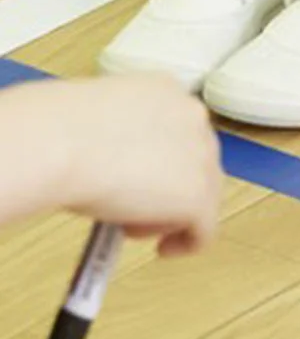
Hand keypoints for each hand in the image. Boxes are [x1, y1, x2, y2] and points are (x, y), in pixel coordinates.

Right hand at [33, 77, 223, 255]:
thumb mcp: (97, 119)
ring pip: (202, 196)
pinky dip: (186, 243)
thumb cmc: (56, 129)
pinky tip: (162, 248)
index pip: (180, 132)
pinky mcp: (198, 196)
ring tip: (131, 225)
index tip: (141, 179)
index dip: (161, 162)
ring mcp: (201, 158)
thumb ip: (122, 138)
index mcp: (167, 90)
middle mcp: (193, 118)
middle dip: (167, 190)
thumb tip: (119, 166)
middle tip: (133, 208)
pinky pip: (204, 230)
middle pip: (196, 164)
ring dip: (170, 215)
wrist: (56, 142)